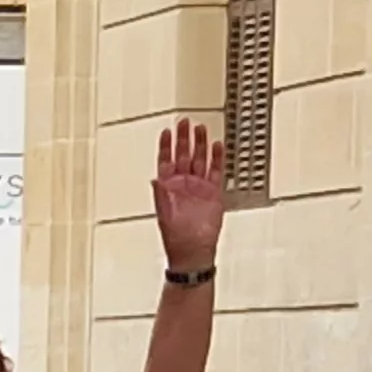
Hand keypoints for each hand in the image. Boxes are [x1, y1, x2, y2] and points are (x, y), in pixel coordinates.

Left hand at [151, 118, 225, 271]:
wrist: (193, 249)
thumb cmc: (176, 235)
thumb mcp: (164, 212)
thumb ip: (161, 193)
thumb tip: (155, 178)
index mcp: (168, 187)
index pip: (166, 160)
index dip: (166, 145)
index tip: (167, 130)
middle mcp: (183, 184)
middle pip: (183, 155)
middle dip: (184, 138)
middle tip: (185, 122)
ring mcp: (198, 187)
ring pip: (199, 159)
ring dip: (200, 145)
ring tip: (201, 128)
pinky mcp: (213, 192)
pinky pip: (216, 171)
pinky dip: (216, 159)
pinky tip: (216, 146)